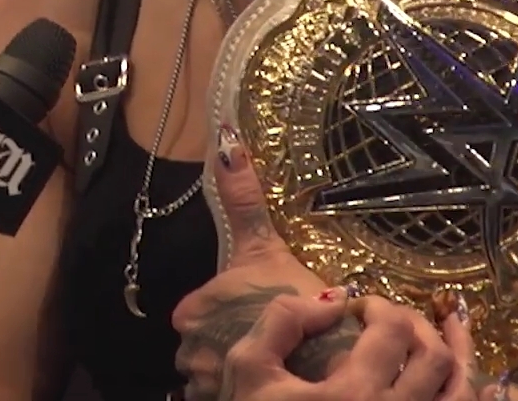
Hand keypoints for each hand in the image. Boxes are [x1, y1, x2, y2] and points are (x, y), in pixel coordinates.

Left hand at [174, 127, 334, 398]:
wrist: (330, 362)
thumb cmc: (296, 302)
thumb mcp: (264, 246)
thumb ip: (242, 198)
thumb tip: (226, 142)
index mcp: (190, 311)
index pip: (199, 311)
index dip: (233, 311)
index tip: (260, 312)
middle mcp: (187, 350)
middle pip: (206, 343)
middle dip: (232, 342)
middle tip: (275, 341)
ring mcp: (204, 384)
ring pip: (216, 372)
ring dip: (237, 369)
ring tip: (277, 365)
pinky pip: (228, 397)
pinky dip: (244, 391)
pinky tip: (273, 383)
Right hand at [217, 290, 477, 400]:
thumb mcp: (249, 368)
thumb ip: (283, 321)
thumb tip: (334, 299)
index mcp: (353, 393)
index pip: (393, 329)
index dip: (381, 306)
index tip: (360, 309)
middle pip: (435, 358)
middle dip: (418, 326)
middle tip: (393, 321)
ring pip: (461, 394)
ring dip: (458, 358)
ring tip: (444, 336)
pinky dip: (475, 399)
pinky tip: (478, 384)